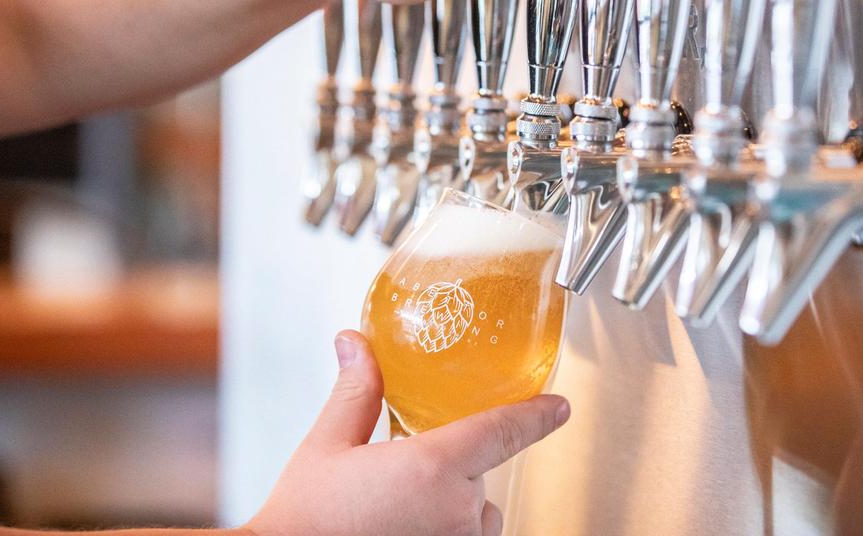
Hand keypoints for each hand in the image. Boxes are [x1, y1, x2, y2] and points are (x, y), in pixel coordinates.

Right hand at [247, 330, 570, 535]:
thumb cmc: (303, 520)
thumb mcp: (328, 446)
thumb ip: (357, 393)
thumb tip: (356, 345)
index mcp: (432, 469)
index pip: (504, 431)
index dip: (536, 415)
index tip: (559, 407)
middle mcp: (455, 513)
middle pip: (481, 475)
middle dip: (451, 468)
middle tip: (401, 477)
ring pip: (478, 516)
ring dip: (454, 506)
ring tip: (401, 510)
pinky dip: (448, 531)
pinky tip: (407, 526)